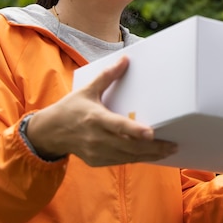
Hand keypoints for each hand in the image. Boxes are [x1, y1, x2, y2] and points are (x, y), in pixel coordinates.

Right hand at [26, 56, 177, 165]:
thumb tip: (124, 60)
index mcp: (95, 118)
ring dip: (149, 156)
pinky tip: (151, 155)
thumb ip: (107, 77)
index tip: (151, 133)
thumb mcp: (87, 90)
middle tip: (173, 145)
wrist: (49, 133)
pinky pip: (121, 161)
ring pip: (128, 157)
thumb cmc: (70, 109)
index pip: (118, 126)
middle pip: (129, 146)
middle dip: (152, 148)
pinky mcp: (97, 161)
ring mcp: (97, 152)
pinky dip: (136, 158)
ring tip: (168, 151)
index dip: (134, 131)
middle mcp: (97, 138)